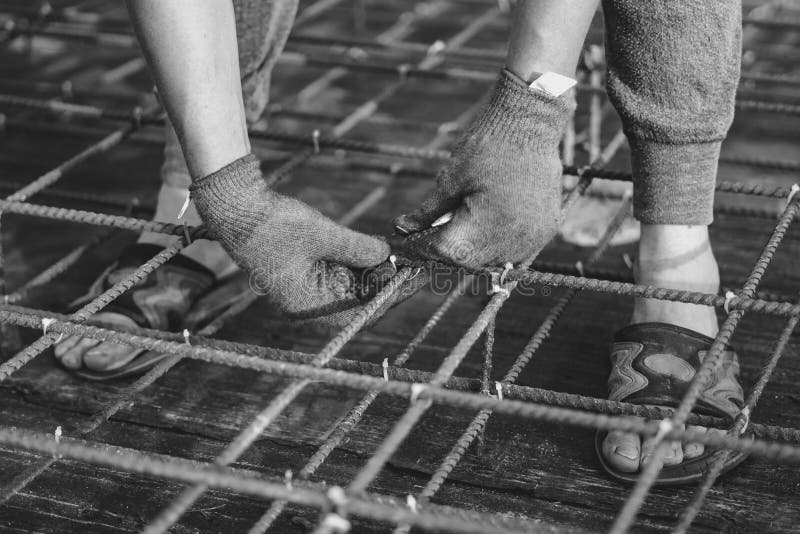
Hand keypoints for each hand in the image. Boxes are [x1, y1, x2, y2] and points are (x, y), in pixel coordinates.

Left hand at [393, 69, 573, 269]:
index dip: (426, 248)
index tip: (414, 241)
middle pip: (470, 262)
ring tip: (464, 228)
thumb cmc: (486, 147)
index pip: (448, 253)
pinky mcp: (547, 229)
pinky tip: (488, 229)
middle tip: (437, 233)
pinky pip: (518, 252)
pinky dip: (499, 247)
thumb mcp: (450, 179)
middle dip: (450, 252)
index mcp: (487, 224)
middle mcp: (514, 237)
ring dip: (475, 252)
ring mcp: (534, 236)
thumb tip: (401, 228)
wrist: (529, 124)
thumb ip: (427, 211)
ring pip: (494, 262)